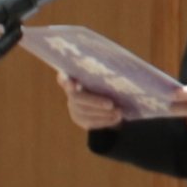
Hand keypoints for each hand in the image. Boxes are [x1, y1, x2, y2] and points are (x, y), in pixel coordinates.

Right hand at [38, 40, 156, 128]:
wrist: (104, 99)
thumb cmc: (106, 79)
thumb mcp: (104, 74)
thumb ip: (105, 71)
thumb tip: (123, 64)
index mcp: (73, 76)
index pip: (63, 78)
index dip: (65, 81)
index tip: (71, 82)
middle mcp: (71, 92)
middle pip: (78, 98)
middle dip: (95, 101)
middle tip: (111, 103)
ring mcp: (74, 107)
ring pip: (85, 112)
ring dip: (103, 113)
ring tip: (119, 111)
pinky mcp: (80, 120)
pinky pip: (91, 122)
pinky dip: (105, 121)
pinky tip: (117, 118)